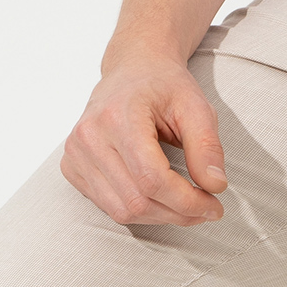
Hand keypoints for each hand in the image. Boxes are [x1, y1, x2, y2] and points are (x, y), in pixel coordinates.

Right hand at [61, 58, 227, 225]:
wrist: (132, 70)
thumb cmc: (164, 86)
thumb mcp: (196, 107)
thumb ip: (207, 147)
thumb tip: (215, 186)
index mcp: (118, 116)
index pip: (151, 178)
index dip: (186, 201)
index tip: (214, 205)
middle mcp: (89, 136)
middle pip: (136, 199)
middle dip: (178, 213)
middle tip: (206, 209)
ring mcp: (76, 153)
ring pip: (121, 210)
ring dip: (160, 216)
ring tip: (186, 206)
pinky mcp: (71, 166)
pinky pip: (107, 206)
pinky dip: (139, 210)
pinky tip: (159, 197)